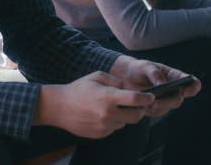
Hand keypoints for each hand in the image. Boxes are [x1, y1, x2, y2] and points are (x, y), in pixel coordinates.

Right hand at [33, 71, 153, 138]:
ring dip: (126, 116)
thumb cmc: (79, 89)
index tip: (151, 97)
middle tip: (140, 105)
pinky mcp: (100, 134)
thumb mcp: (97, 76)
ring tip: (115, 107)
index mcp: (109, 97)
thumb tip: (130, 89)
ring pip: (125, 123)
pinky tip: (104, 114)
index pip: (136, 100)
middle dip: (141, 110)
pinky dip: (115, 122)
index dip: (147, 98)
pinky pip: (115, 128)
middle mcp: (108, 114)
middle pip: (136, 116)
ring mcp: (104, 126)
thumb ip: (117, 81)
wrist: (59, 107)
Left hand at [109, 56, 199, 116]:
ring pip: (167, 107)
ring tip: (150, 103)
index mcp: (176, 77)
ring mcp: (165, 100)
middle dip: (171, 100)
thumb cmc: (139, 68)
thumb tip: (162, 84)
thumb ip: (154, 73)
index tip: (186, 88)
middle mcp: (173, 90)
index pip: (192, 83)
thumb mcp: (146, 66)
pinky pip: (156, 111)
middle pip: (178, 99)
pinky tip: (143, 105)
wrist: (124, 78)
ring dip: (159, 106)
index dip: (193, 87)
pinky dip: (150, 109)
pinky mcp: (155, 108)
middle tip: (162, 99)